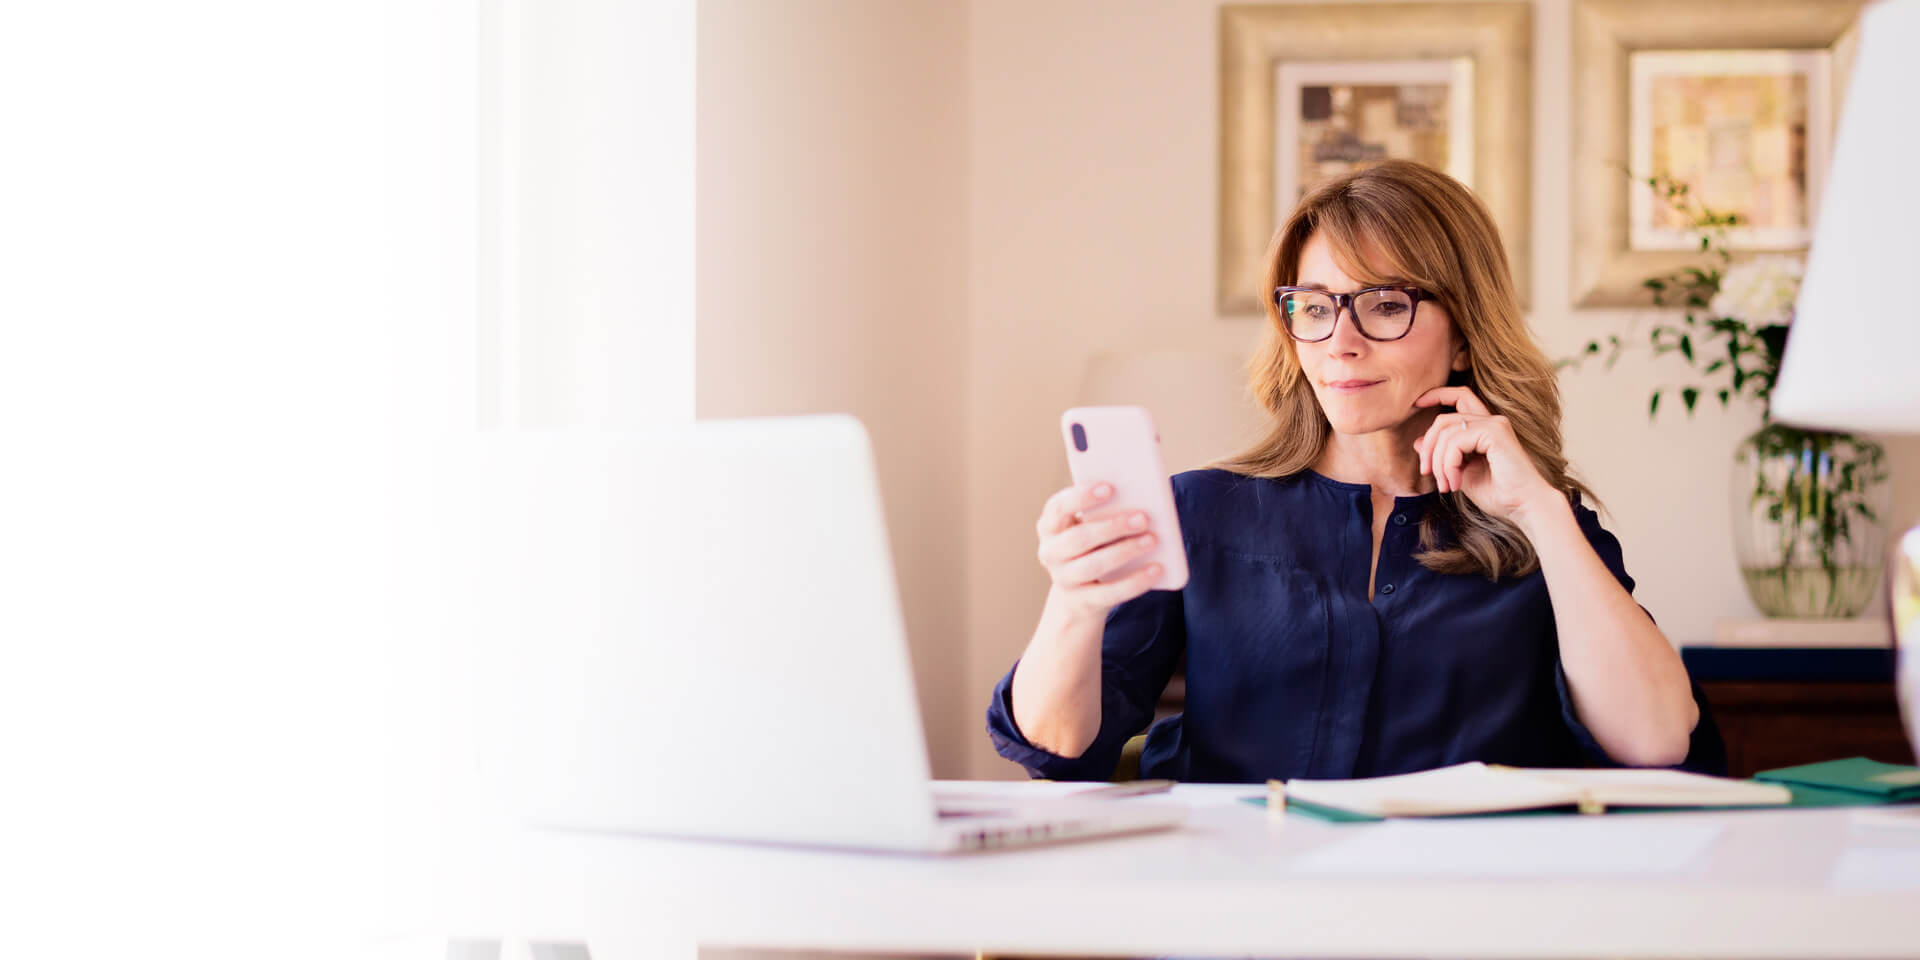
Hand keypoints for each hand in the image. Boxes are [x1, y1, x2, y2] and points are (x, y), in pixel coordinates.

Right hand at [1034, 482, 1161, 616]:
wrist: (1078, 595)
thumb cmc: (1090, 547)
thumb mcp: (1089, 526)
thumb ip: (1105, 512)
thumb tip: (1141, 501)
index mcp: (1050, 526)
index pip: (1058, 507)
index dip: (1081, 496)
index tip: (1110, 487)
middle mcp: (1050, 552)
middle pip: (1079, 538)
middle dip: (1112, 526)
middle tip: (1144, 517)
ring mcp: (1064, 579)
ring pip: (1093, 566)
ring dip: (1125, 551)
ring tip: (1152, 540)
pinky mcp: (1082, 602)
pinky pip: (1110, 593)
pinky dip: (1135, 581)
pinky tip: (1156, 569)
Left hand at [1412, 386, 1562, 525]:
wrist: (1524, 507)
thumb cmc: (1499, 494)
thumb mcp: (1461, 473)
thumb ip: (1443, 456)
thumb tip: (1418, 441)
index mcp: (1485, 427)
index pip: (1459, 396)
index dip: (1436, 395)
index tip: (1415, 404)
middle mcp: (1491, 421)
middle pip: (1443, 419)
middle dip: (1428, 447)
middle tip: (1427, 473)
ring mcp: (1494, 425)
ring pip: (1446, 432)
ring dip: (1438, 462)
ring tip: (1446, 485)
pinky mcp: (1494, 433)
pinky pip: (1455, 442)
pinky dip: (1448, 464)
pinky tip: (1456, 483)